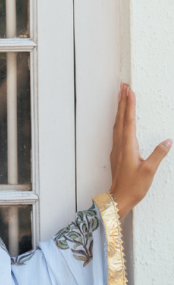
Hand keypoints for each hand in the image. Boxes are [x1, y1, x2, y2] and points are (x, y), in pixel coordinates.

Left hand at [109, 83, 170, 218]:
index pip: (129, 120)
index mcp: (127, 146)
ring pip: (117, 123)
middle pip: (120, 118)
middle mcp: (119, 144)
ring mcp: (116, 148)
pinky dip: (119, 120)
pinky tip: (120, 119)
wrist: (119, 198)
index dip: (129, 105)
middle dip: (122, 101)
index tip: (129, 91)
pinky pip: (116, 130)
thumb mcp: (149, 171)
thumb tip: (168, 141)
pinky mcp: (116, 152)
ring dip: (119, 109)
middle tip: (123, 86)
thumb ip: (158, 154)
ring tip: (120, 96)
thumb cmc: (133, 186)